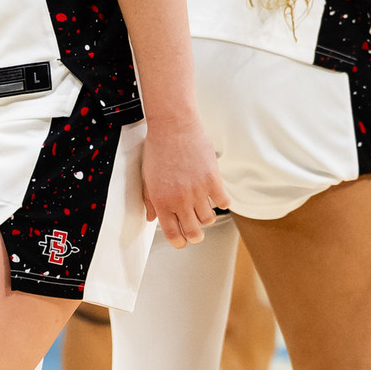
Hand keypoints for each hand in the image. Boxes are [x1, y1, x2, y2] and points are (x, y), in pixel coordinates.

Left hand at [140, 117, 228, 247]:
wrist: (174, 127)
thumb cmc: (158, 148)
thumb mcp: (147, 177)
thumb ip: (149, 200)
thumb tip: (152, 217)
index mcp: (161, 200)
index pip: (172, 233)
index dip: (179, 242)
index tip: (181, 241)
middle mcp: (180, 200)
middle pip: (193, 233)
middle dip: (194, 236)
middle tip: (195, 231)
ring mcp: (198, 191)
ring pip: (208, 220)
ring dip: (206, 218)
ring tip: (202, 209)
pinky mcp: (213, 181)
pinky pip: (223, 203)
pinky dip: (221, 202)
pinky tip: (216, 196)